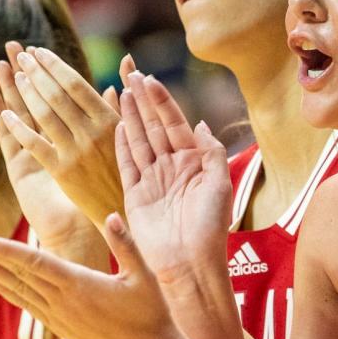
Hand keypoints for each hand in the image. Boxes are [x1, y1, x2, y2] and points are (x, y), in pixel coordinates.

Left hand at [0, 44, 127, 229]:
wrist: (122, 207)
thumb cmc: (128, 164)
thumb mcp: (132, 128)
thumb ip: (125, 94)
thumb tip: (127, 60)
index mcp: (109, 120)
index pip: (76, 84)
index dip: (54, 65)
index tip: (39, 52)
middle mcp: (92, 134)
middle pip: (57, 95)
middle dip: (36, 73)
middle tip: (22, 57)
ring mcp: (75, 153)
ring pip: (44, 116)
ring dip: (26, 93)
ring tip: (16, 77)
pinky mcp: (62, 172)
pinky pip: (34, 145)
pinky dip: (18, 127)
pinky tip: (5, 113)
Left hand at [0, 213, 183, 338]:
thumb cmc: (150, 313)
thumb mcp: (143, 276)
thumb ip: (125, 244)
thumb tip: (112, 215)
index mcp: (79, 284)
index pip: (33, 262)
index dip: (5, 250)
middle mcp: (63, 302)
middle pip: (18, 275)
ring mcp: (60, 317)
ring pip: (19, 292)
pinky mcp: (61, 328)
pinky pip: (27, 306)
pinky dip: (9, 293)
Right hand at [117, 73, 232, 287]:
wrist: (189, 263)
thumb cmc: (210, 228)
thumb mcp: (220, 185)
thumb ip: (210, 152)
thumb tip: (200, 123)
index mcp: (194, 162)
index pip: (175, 123)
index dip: (163, 101)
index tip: (150, 80)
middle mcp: (172, 167)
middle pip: (155, 127)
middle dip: (143, 101)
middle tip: (131, 74)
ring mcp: (152, 180)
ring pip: (140, 140)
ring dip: (131, 117)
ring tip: (121, 91)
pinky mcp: (136, 195)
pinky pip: (127, 164)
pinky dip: (122, 144)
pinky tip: (118, 125)